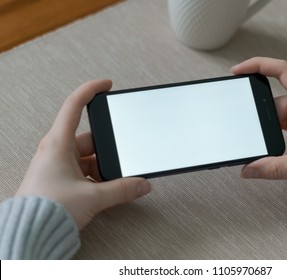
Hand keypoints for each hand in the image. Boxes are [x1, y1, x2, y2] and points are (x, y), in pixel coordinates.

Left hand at [16, 80, 150, 228]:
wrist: (29, 232)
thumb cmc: (48, 209)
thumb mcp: (92, 196)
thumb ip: (122, 189)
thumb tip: (142, 184)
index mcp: (58, 144)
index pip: (74, 106)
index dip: (91, 90)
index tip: (107, 85)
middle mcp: (56, 151)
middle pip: (89, 137)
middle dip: (108, 147)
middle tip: (122, 157)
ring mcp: (57, 165)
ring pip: (88, 156)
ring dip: (103, 166)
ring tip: (114, 180)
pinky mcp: (60, 179)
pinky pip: (83, 170)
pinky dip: (96, 176)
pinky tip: (105, 188)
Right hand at [231, 57, 286, 187]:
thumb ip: (274, 168)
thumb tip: (248, 169)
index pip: (282, 71)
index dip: (257, 65)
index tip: (238, 70)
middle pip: (275, 98)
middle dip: (258, 113)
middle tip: (245, 125)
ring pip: (279, 111)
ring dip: (268, 124)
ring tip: (259, 138)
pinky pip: (286, 119)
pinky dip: (275, 128)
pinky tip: (270, 139)